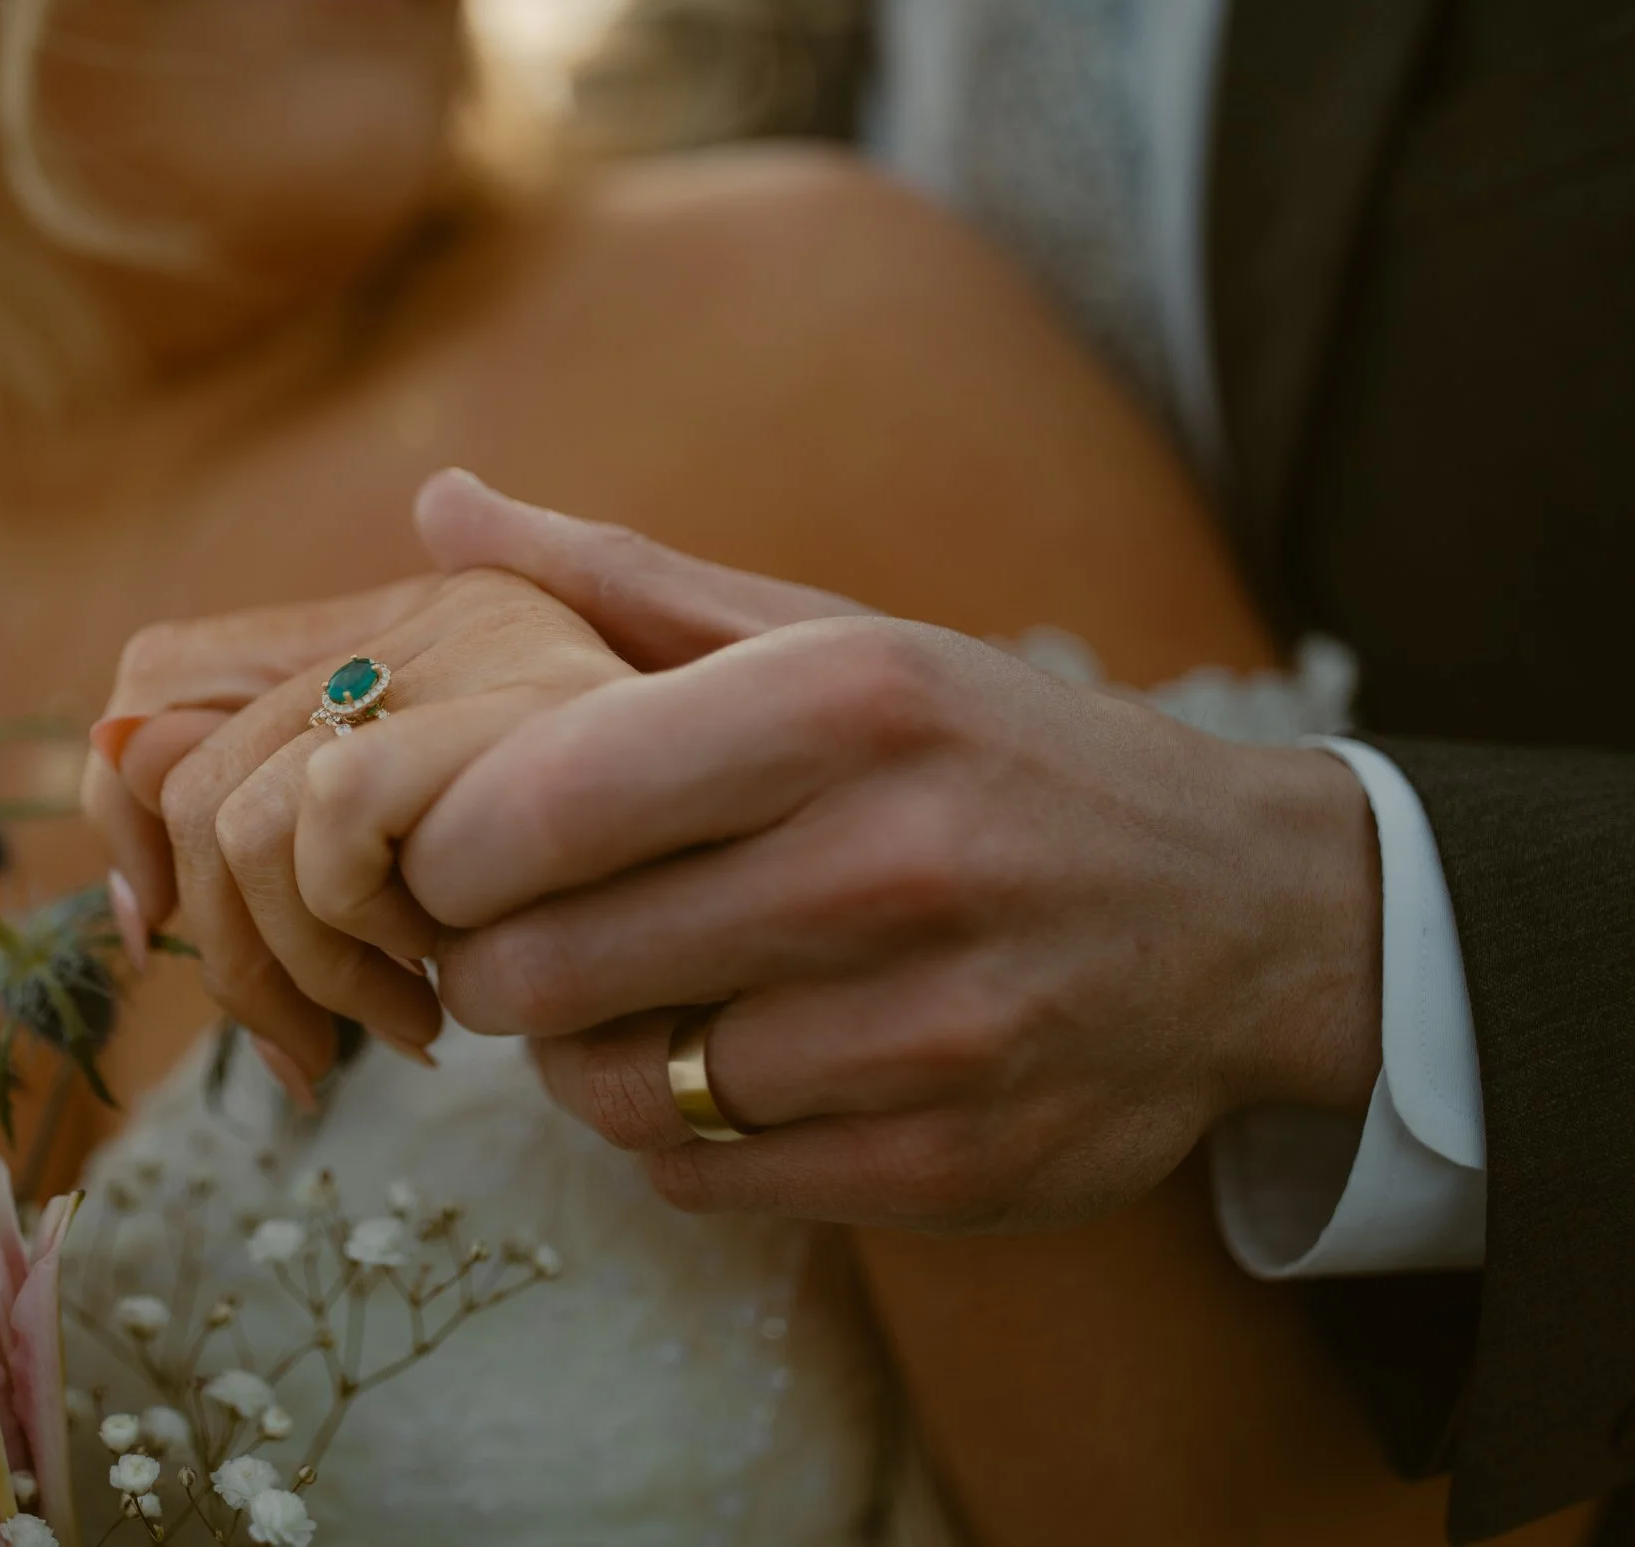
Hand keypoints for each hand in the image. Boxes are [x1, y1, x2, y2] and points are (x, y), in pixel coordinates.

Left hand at [84, 567, 631, 1097]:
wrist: (850, 905)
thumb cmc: (634, 907)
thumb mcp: (456, 867)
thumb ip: (302, 824)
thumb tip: (124, 829)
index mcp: (416, 628)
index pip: (162, 674)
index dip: (122, 818)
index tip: (165, 935)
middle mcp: (446, 611)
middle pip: (180, 773)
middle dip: (225, 952)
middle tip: (307, 1046)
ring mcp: (489, 642)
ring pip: (240, 818)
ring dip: (305, 971)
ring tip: (405, 1023)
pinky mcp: (534, 700)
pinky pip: (334, 813)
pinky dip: (359, 924)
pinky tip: (444, 977)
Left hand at [398, 474, 1384, 1230]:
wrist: (1245, 911)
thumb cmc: (984, 755)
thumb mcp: (834, 638)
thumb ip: (622, 582)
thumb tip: (439, 505)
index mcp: (853, 701)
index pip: (551, 800)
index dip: (448, 850)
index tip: (442, 855)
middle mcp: (900, 862)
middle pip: (555, 968)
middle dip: (487, 967)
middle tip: (503, 944)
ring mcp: (938, 1031)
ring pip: (620, 1092)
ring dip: (578, 1059)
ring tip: (619, 1003)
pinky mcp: (956, 1164)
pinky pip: (701, 1178)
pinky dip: (672, 1134)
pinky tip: (716, 1068)